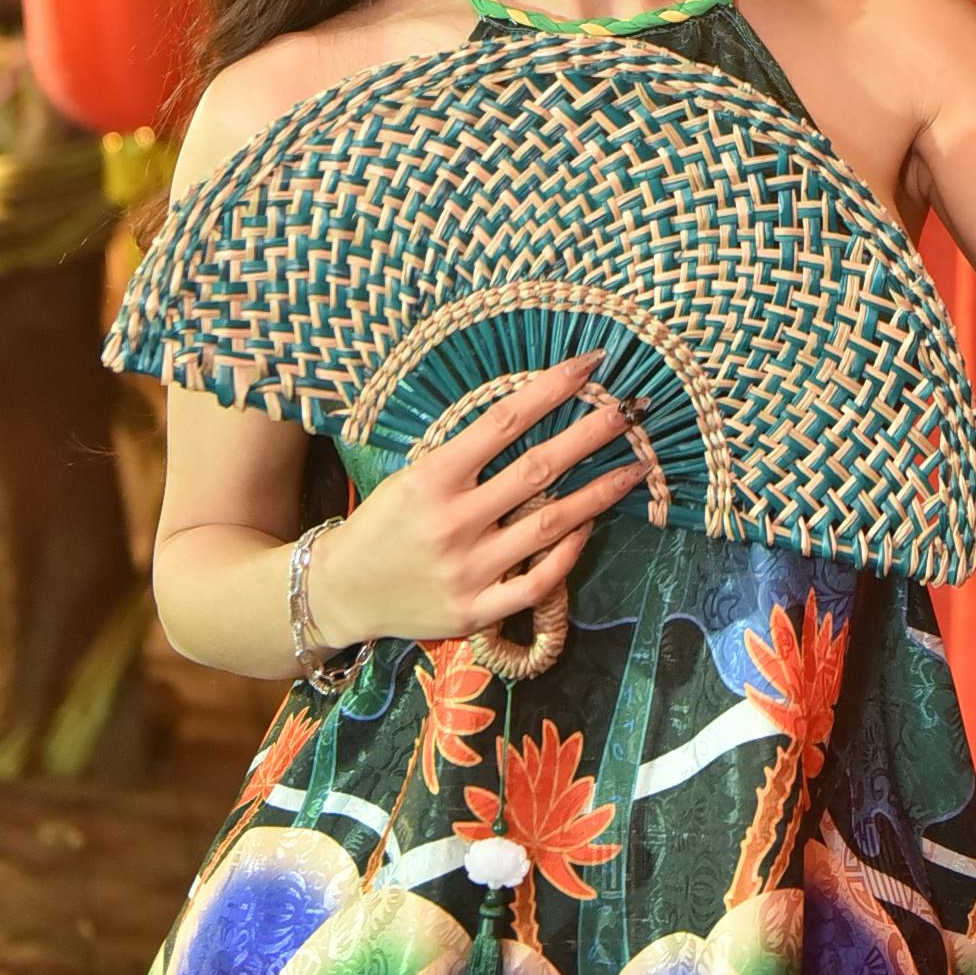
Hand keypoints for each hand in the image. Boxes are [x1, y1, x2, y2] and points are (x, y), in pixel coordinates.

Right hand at [304, 351, 640, 646]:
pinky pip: (539, 581)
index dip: (552, 388)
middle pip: (539, 469)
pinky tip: (591, 525)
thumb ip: (466, 454)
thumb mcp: (412, 474)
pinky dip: (571, 552)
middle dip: (592, 435)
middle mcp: (452, 523)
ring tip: (636, 468)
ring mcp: (467, 571)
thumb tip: (533, 415)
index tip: (591, 363)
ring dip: (600, 493)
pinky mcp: (476, 611)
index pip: (504, 421)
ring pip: (551, 525)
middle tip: (633, 411)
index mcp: (432, 478)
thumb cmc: (382, 522)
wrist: (339, 591)